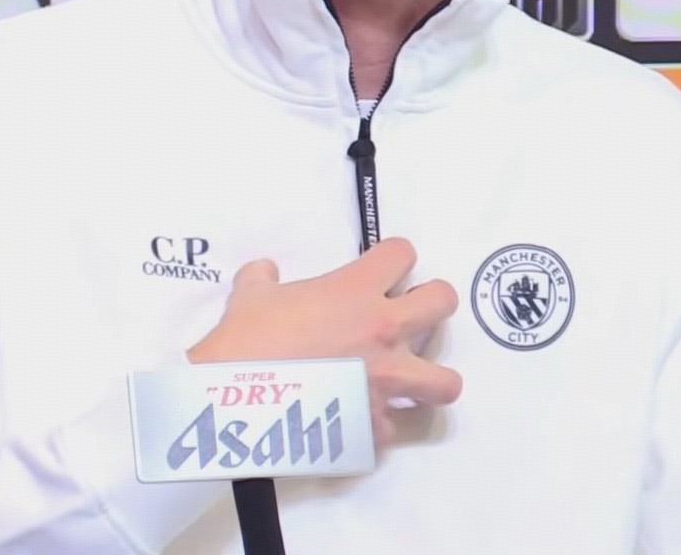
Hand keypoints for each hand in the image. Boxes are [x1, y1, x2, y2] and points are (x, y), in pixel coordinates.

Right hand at [186, 237, 462, 447]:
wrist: (234, 400)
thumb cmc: (245, 340)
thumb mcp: (250, 296)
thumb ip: (263, 278)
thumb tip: (264, 271)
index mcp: (356, 290)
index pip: (403, 254)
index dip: (394, 258)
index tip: (383, 269)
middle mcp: (383, 331)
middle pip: (443, 302)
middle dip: (431, 304)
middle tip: (408, 314)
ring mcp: (385, 381)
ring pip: (446, 381)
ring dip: (430, 377)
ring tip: (410, 378)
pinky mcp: (374, 425)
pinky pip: (396, 427)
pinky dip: (383, 424)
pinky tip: (364, 418)